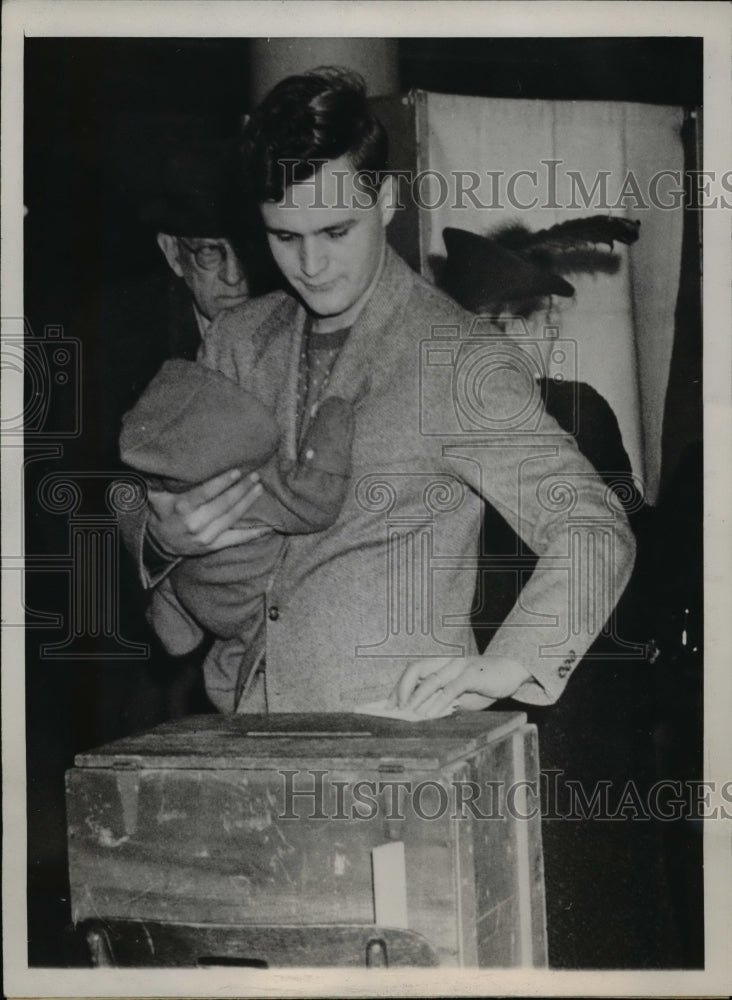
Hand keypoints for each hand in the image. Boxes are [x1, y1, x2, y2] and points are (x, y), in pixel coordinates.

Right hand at [147, 469, 268, 556]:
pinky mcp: (213, 546)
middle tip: (255, 476)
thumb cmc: (161, 513)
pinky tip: (267, 526)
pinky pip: (236, 539)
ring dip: (248, 502)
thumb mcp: (157, 496)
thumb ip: (162, 480)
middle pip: (224, 503)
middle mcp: (195, 522)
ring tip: (259, 489)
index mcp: (182, 507)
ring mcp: (206, 536)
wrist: (157, 544)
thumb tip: (165, 460)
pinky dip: (253, 533)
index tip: (237, 471)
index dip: (223, 482)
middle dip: (241, 488)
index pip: (206, 492)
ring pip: (232, 517)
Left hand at [389, 655, 531, 718]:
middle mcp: (446, 662)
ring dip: (417, 698)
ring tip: (407, 713)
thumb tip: (419, 716)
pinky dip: (439, 701)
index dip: (398, 687)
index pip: (412, 672)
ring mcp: (459, 667)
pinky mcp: (472, 675)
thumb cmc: (483, 684)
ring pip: (431, 679)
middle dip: (402, 688)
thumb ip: (442, 700)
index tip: (386, 705)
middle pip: (415, 669)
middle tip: (394, 709)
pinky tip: (430, 713)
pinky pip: (451, 688)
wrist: (513, 671)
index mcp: (440, 664)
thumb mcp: (459, 693)